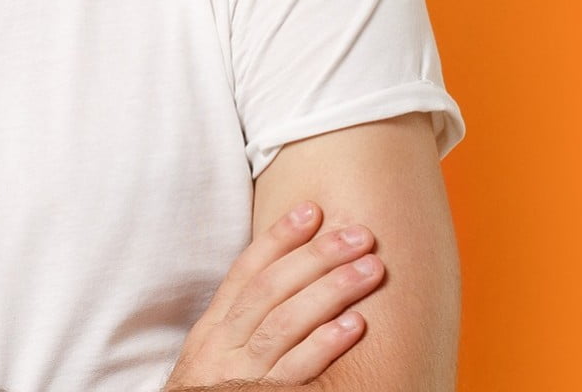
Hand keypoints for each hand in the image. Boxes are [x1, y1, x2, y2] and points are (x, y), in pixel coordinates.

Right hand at [164, 201, 384, 388]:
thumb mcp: (213, 353)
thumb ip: (242, 322)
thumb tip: (288, 280)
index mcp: (212, 326)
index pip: (246, 270)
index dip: (279, 238)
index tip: (313, 209)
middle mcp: (222, 344)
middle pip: (271, 289)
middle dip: (316, 257)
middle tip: (359, 235)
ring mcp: (240, 373)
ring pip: (285, 322)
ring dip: (331, 291)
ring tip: (369, 269)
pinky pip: (295, 370)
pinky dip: (324, 344)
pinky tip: (355, 325)